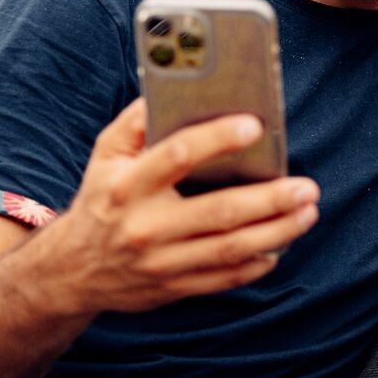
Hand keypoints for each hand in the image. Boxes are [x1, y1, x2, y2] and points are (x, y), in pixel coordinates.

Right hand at [35, 99, 319, 315]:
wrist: (70, 271)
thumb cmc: (101, 199)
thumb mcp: (106, 155)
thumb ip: (137, 122)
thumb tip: (175, 89)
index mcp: (127, 186)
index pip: (177, 156)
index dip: (217, 138)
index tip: (255, 125)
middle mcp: (145, 226)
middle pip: (219, 212)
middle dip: (270, 199)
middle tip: (306, 186)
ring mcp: (160, 262)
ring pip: (230, 249)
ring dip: (277, 231)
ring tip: (307, 212)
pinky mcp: (172, 288)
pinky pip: (225, 279)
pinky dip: (257, 264)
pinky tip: (281, 245)